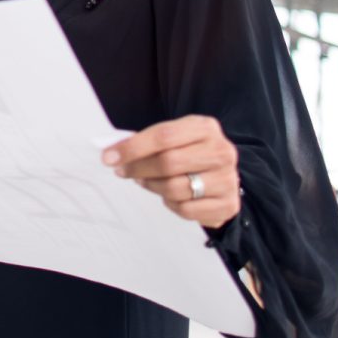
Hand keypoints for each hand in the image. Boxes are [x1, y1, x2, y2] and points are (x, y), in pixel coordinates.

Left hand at [104, 115, 240, 229]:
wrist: (221, 177)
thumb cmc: (189, 154)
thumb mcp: (174, 139)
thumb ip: (148, 141)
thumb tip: (112, 152)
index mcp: (205, 128)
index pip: (164, 135)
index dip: (133, 147)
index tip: (109, 157)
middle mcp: (222, 151)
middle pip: (168, 162)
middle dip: (138, 169)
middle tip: (123, 172)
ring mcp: (228, 179)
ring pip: (175, 188)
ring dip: (153, 187)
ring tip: (148, 182)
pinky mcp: (228, 204)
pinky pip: (186, 209)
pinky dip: (171, 205)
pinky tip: (170, 197)